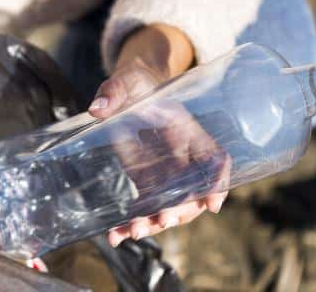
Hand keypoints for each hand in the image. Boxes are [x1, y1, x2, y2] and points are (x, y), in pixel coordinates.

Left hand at [90, 25, 228, 245]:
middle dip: (179, 210)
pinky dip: (130, 222)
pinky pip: (143, 206)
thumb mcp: (125, 80)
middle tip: (160, 221)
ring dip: (153, 222)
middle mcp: (180, 155)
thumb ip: (113, 91)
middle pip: (191, 191)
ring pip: (167, 204)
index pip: (214, 158)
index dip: (217, 182)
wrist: (129, 89)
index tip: (211, 204)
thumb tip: (98, 108)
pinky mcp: (145, 178)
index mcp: (185, 130)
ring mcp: (163, 170)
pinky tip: (114, 236)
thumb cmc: (135, 82)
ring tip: (131, 232)